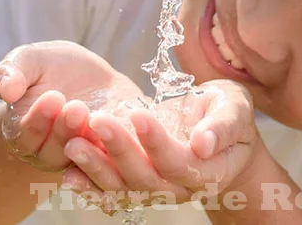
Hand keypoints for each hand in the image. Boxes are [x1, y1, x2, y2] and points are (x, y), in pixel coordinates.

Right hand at [0, 40, 145, 173]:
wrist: (86, 76)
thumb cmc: (49, 68)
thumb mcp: (29, 61)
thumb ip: (10, 73)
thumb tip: (5, 89)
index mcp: (23, 134)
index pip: (25, 137)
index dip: (37, 121)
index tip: (51, 97)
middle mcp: (50, 154)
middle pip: (55, 153)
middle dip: (66, 130)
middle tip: (77, 106)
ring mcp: (82, 159)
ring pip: (86, 161)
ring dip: (92, 142)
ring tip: (98, 116)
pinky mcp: (112, 156)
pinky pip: (118, 160)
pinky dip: (124, 148)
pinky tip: (130, 130)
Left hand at [60, 80, 258, 211]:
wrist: (219, 133)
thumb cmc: (228, 114)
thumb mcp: (235, 109)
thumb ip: (223, 125)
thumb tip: (204, 143)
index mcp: (207, 172)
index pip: (178, 161)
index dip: (157, 141)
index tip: (138, 113)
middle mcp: (179, 188)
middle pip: (145, 177)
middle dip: (119, 148)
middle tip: (96, 120)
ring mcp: (155, 191)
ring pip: (123, 189)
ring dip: (96, 168)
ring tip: (72, 144)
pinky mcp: (136, 187)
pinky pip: (110, 193)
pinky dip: (88, 186)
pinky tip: (67, 173)